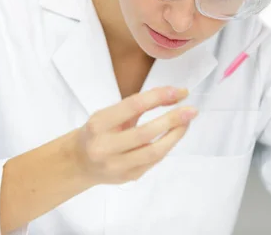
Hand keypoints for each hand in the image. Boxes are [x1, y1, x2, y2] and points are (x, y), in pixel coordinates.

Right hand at [73, 87, 195, 185]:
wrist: (79, 162)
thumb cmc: (98, 132)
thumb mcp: (108, 114)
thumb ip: (137, 105)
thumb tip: (173, 94)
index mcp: (98, 125)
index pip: (133, 106)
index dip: (159, 97)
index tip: (179, 92)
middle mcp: (105, 147)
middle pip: (145, 133)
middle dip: (173, 120)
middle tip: (191, 110)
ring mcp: (116, 166)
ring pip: (153, 152)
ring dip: (175, 136)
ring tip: (187, 123)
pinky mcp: (128, 177)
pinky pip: (154, 161)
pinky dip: (167, 146)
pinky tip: (174, 136)